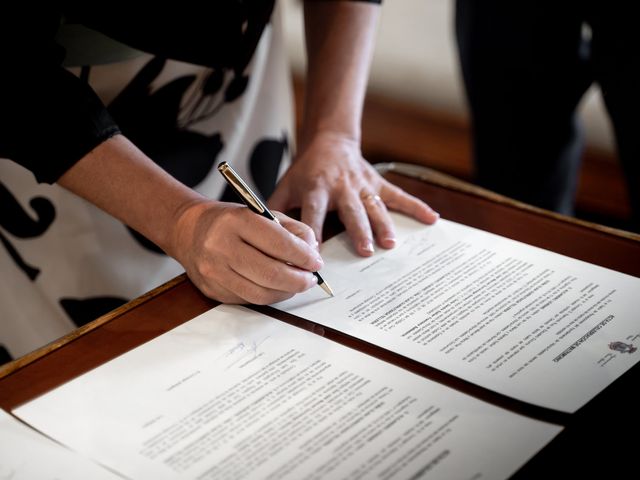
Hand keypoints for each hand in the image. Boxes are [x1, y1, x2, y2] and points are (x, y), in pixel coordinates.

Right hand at [171, 201, 321, 303]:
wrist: (189, 230)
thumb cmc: (229, 221)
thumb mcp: (261, 213)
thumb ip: (292, 230)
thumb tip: (312, 253)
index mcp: (236, 221)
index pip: (278, 243)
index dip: (303, 257)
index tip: (316, 262)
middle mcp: (221, 246)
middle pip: (271, 274)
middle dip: (298, 280)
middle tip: (310, 279)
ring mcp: (214, 271)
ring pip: (261, 293)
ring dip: (286, 292)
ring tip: (296, 284)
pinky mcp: (212, 290)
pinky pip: (249, 300)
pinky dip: (269, 296)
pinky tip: (275, 287)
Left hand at [268, 132, 438, 255]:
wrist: (329, 142)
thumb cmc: (305, 172)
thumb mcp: (285, 186)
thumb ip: (274, 211)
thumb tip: (261, 239)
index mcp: (314, 188)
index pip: (312, 212)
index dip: (314, 232)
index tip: (315, 254)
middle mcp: (340, 187)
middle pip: (350, 210)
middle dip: (358, 230)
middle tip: (366, 251)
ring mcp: (362, 185)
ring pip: (375, 206)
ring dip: (384, 224)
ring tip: (391, 244)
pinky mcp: (378, 183)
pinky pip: (399, 196)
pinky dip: (416, 207)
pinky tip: (431, 219)